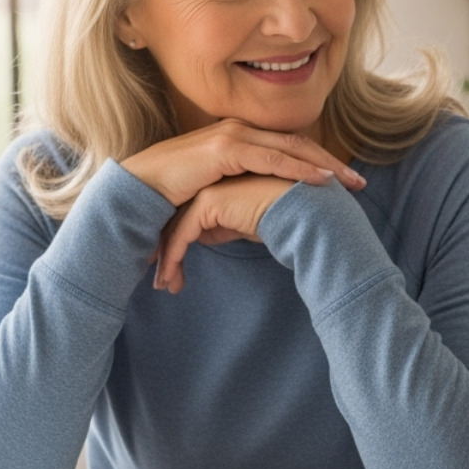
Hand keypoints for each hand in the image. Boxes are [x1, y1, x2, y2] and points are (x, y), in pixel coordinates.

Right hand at [121, 118, 364, 208]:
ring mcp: (234, 136)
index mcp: (241, 138)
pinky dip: (299, 168)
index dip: (320, 162)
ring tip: (348, 183)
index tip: (346, 180)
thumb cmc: (173, 194)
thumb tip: (262, 212)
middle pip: (299, 144)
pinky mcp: (226, 148)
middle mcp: (240, 131)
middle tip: (360, 181)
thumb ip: (240, 191)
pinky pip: (271, 158)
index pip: (290, 147)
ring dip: (323, 165)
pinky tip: (320, 180)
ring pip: (291, 148)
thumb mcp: (216, 190)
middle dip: (331, 163)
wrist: (139, 189)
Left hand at [153, 174, 291, 293]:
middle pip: (180, 220)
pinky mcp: (209, 201)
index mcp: (223, 185)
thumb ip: (227, 225)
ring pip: (177, 227)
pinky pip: (182, 233)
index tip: (174, 270)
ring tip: (164, 285)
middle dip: (169, 252)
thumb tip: (205, 236)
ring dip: (169, 259)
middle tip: (163, 281)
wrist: (305, 213)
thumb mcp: (250, 224)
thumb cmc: (287, 220)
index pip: (192, 215)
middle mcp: (213, 183)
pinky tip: (171, 280)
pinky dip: (174, 257)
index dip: (181, 242)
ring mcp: (210, 189)